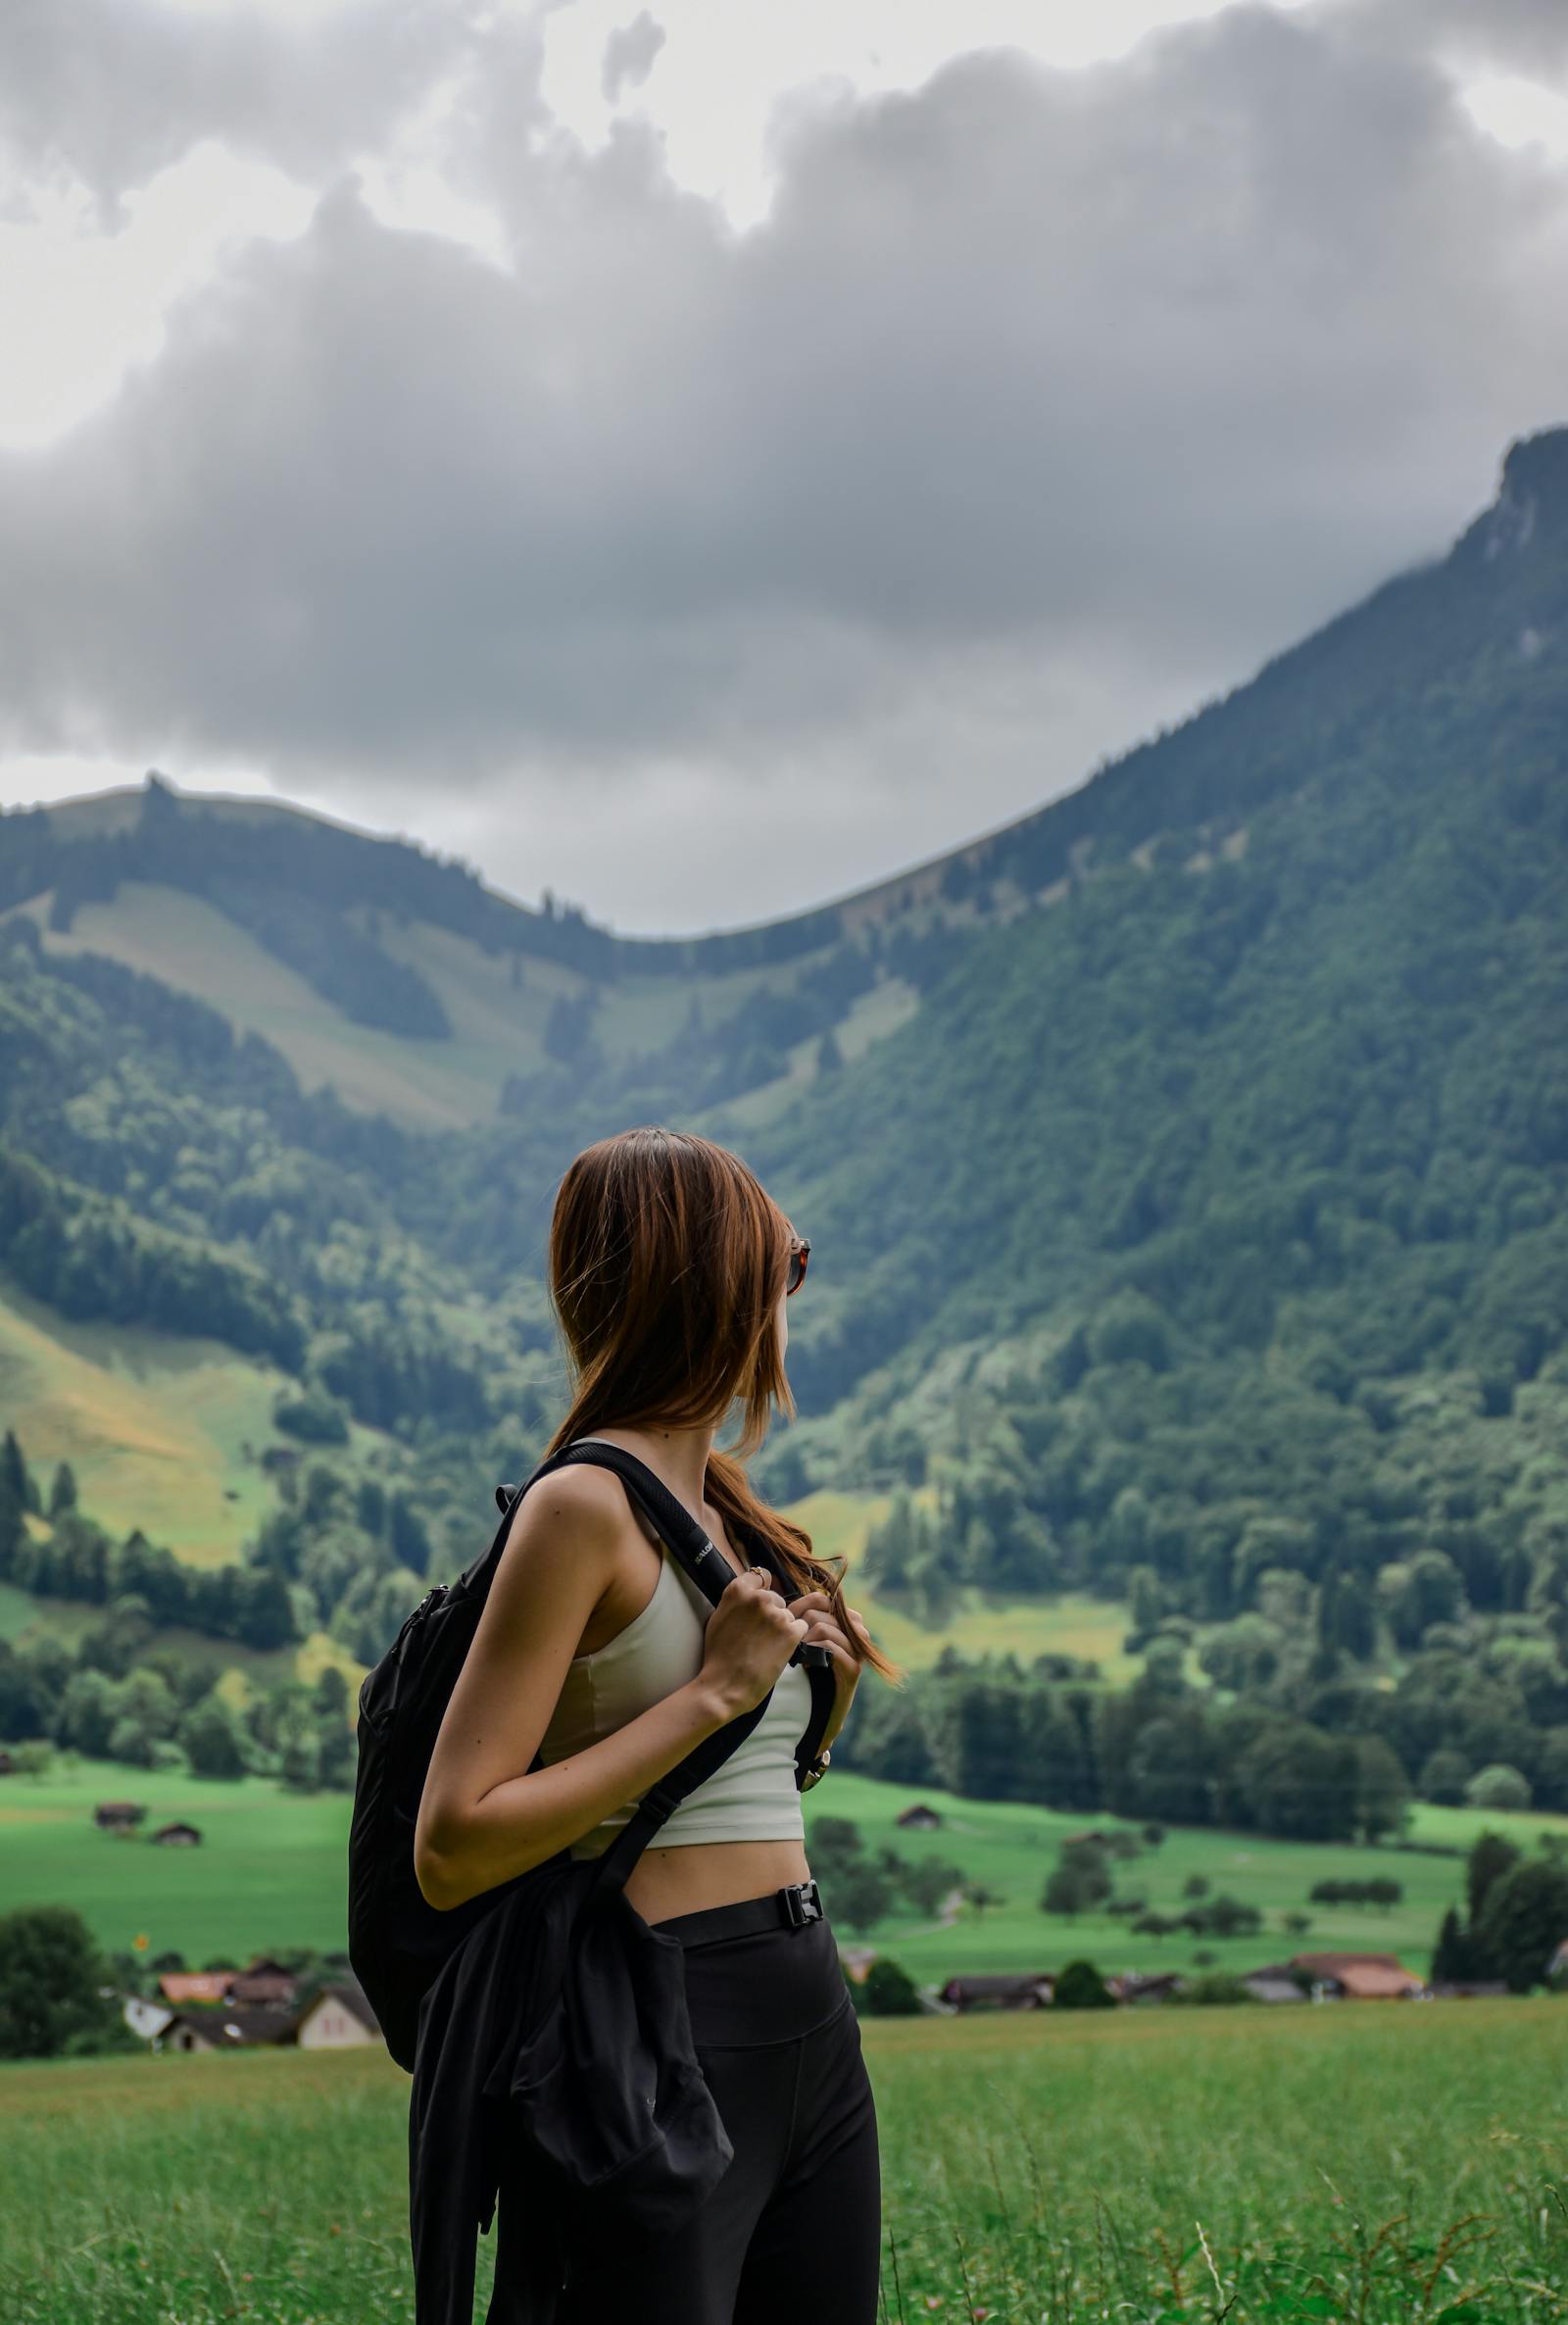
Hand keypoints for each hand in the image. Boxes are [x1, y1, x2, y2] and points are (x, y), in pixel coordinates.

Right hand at [699, 1566, 810, 1715]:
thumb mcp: (718, 1617)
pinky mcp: (791, 1632)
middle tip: (759, 1635)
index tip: (760, 1604)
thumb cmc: (718, 1656)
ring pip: (788, 1614)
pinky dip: (793, 1638)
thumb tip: (749, 1592)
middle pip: (776, 1598)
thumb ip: (735, 1601)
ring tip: (766, 1647)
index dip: (762, 1590)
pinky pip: (800, 1627)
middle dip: (771, 1613)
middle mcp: (759, 1598)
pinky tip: (778, 1650)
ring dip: (781, 1628)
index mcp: (738, 1591)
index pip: (761, 1576)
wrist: (725, 1686)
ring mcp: (776, 1614)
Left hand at [786, 1588, 867, 1743]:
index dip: (800, 1607)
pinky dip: (813, 1652)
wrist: (821, 1711)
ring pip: (825, 1628)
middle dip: (800, 1625)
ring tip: (798, 1652)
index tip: (788, 1622)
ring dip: (805, 1640)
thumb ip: (805, 1619)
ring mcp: (859, 1651)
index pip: (822, 1599)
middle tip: (791, 1641)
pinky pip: (831, 1648)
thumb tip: (785, 1600)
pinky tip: (805, 1662)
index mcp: (849, 1620)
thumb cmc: (810, 1670)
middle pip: (822, 1612)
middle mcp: (858, 1632)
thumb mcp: (808, 1639)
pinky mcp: (854, 1670)